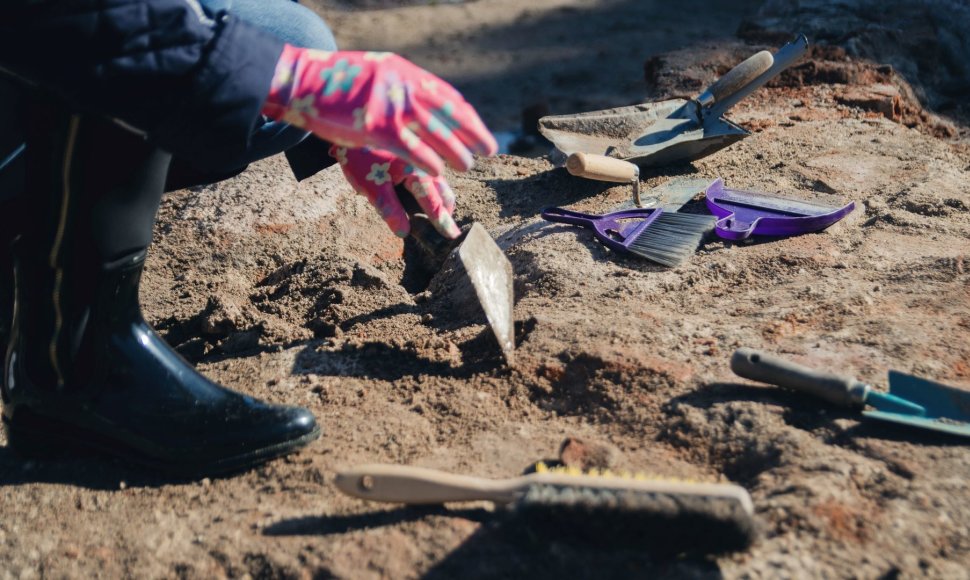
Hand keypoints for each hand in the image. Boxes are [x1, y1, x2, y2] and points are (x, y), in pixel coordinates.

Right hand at [263, 46, 497, 176]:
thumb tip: (412, 94)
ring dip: (456, 150)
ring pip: (435, 131)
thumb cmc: (332, 84)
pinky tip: (440, 172)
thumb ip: (393, 85)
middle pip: (448, 113)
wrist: (300, 81)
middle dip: (472, 133)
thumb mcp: (371, 75)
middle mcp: (403, 85)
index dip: (467, 117)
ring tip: (468, 166)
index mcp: (403, 73)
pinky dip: (429, 161)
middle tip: (489, 150)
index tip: (481, 132)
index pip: (446, 96)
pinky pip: (412, 147)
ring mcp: (391, 104)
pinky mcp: (377, 126)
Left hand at [331, 145, 459, 238]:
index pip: (433, 202)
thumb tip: (404, 232)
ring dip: (444, 189)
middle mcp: (425, 158)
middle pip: (442, 188)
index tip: (452, 235)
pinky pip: (436, 157)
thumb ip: (389, 208)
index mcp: (415, 171)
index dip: (442, 220)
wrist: (350, 118)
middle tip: (449, 221)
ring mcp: (424, 148)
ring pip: (441, 172)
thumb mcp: (370, 184)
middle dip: (447, 205)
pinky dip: (440, 169)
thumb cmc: (358, 155)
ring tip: (447, 202)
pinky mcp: (419, 139)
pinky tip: (437, 171)